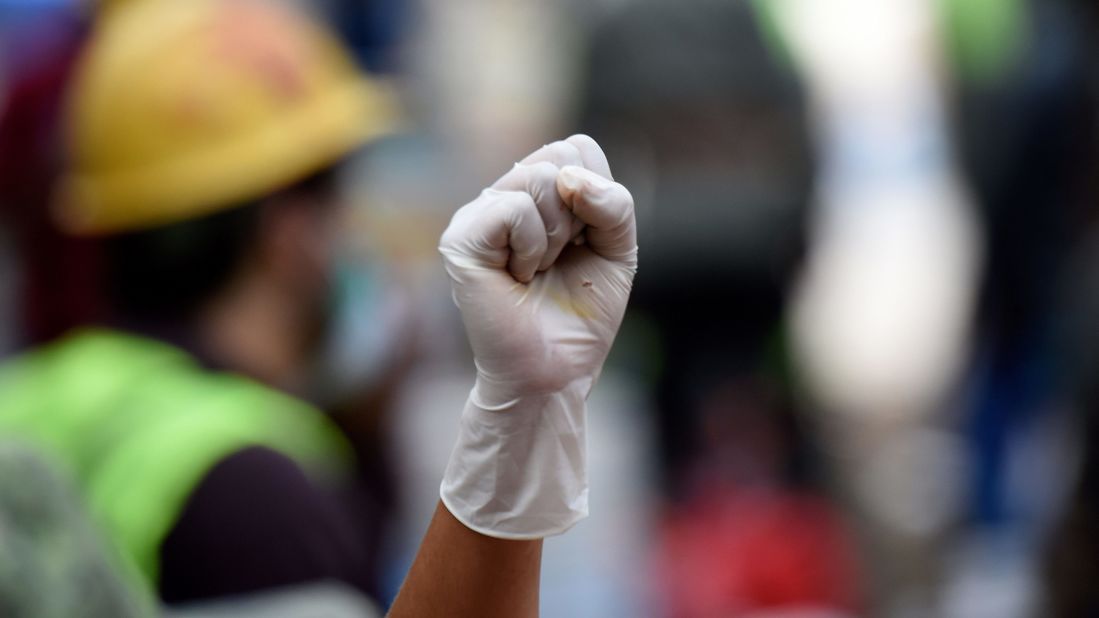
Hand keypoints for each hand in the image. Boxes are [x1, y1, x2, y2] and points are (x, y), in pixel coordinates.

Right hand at [438, 135, 636, 537]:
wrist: (554, 371)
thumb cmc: (580, 312)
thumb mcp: (617, 248)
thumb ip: (614, 203)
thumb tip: (569, 177)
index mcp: (534, 192)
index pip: (578, 148)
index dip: (596, 197)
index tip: (582, 243)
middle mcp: (501, 195)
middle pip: (560, 156)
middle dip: (578, 215)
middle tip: (557, 260)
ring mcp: (477, 215)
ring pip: (538, 178)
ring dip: (555, 236)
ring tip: (535, 272)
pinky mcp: (461, 239)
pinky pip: (512, 209)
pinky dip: (530, 247)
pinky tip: (517, 276)